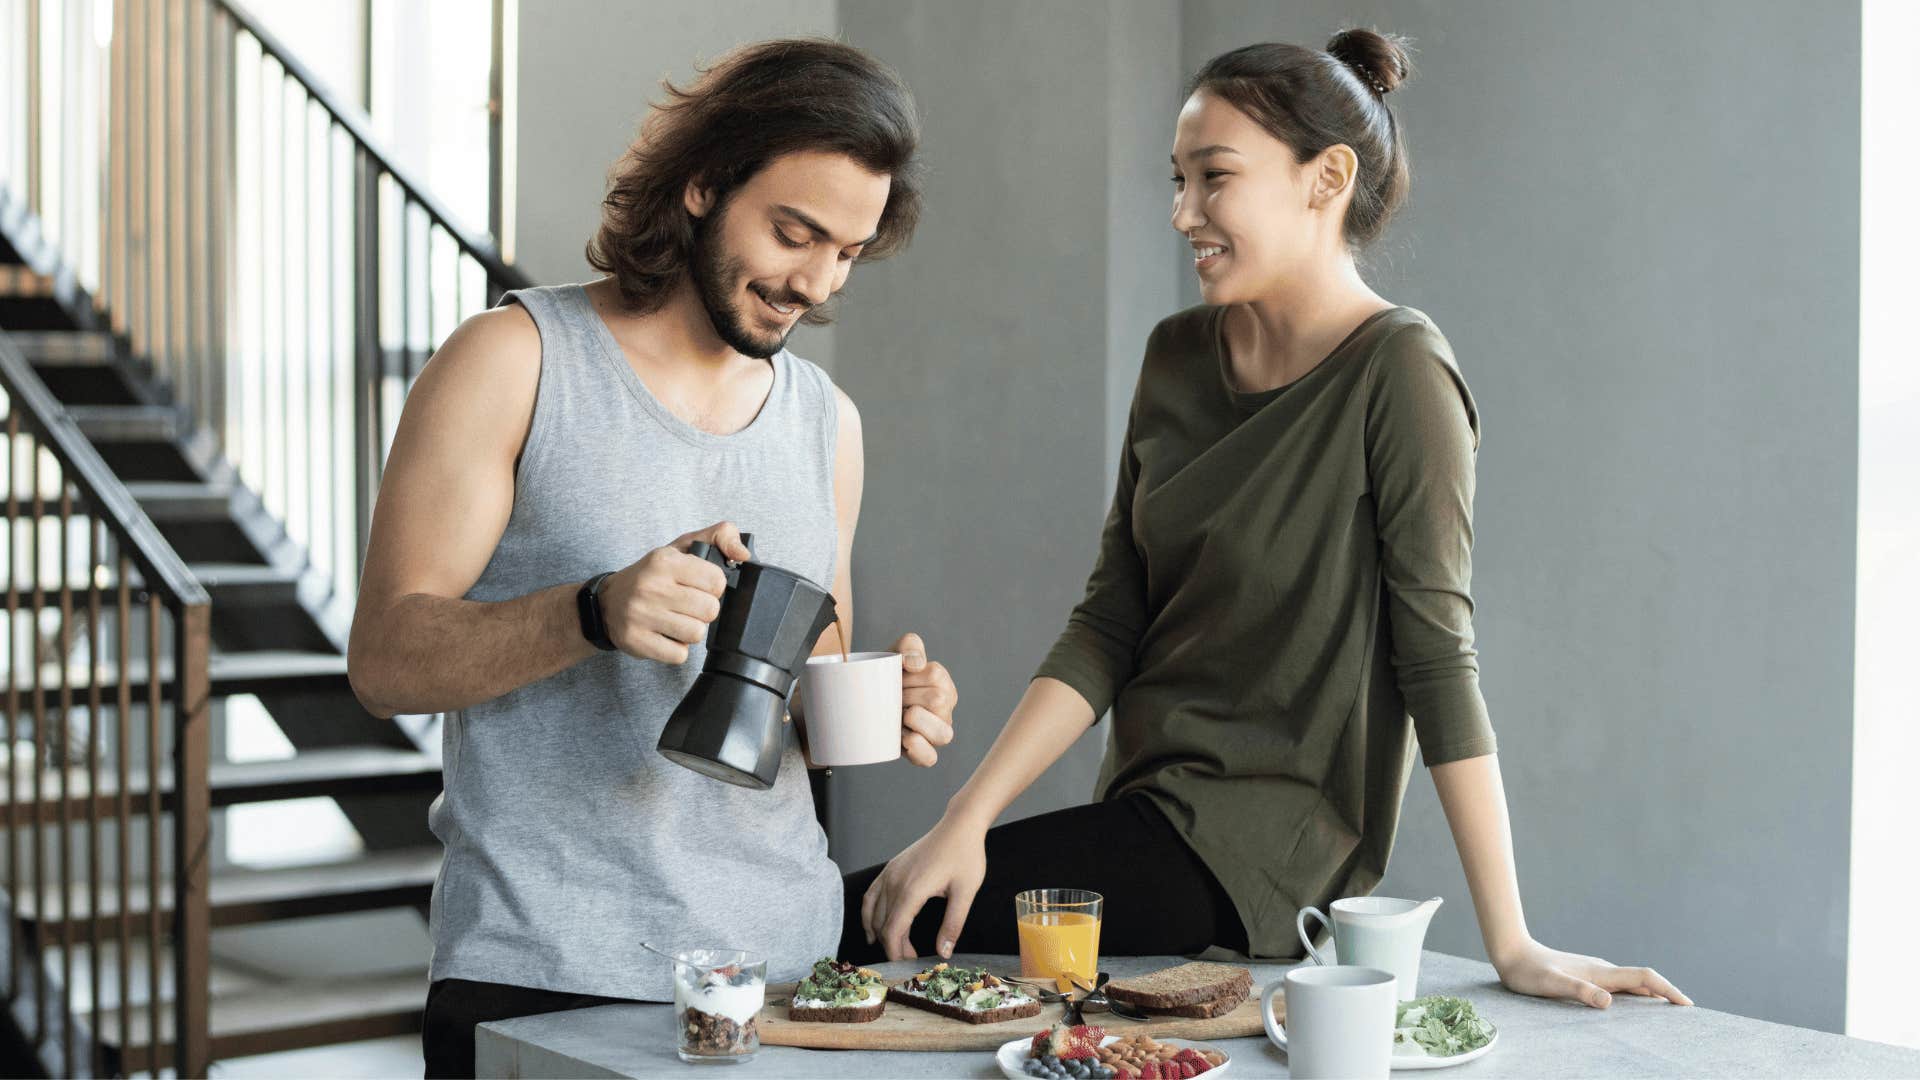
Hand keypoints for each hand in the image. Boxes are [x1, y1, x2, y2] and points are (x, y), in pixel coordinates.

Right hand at [600, 522, 750, 663]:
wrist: (607, 602)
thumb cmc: (653, 575)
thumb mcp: (683, 546)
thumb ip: (720, 537)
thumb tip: (744, 554)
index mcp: (664, 561)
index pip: (716, 580)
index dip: (714, 587)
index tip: (701, 587)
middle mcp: (650, 587)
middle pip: (709, 610)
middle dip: (704, 610)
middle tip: (688, 605)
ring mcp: (640, 615)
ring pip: (696, 634)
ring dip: (691, 630)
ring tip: (676, 619)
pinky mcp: (636, 641)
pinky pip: (679, 655)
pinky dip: (677, 649)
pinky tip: (665, 635)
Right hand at [862, 815, 986, 960]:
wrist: (959, 826)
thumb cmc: (966, 855)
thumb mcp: (966, 893)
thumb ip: (953, 925)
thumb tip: (944, 952)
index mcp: (912, 890)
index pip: (893, 930)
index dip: (896, 952)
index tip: (907, 965)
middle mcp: (894, 882)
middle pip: (882, 924)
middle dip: (892, 946)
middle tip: (911, 958)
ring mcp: (889, 873)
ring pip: (873, 912)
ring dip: (880, 932)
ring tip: (894, 948)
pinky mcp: (890, 868)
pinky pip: (871, 895)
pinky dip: (869, 914)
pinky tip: (874, 926)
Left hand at [891, 632, 956, 766]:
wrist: (862, 700)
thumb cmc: (884, 677)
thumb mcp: (894, 653)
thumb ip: (909, 645)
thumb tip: (916, 664)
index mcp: (942, 683)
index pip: (935, 675)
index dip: (909, 676)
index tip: (896, 678)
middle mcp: (945, 709)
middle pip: (938, 700)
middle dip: (907, 696)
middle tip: (893, 697)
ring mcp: (937, 733)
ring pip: (943, 733)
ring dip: (916, 721)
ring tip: (899, 715)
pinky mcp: (924, 754)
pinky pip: (930, 758)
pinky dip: (918, 748)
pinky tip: (904, 738)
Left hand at [1492, 937, 1692, 1007]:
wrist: (1512, 953)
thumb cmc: (1529, 973)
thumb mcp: (1552, 985)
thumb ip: (1579, 991)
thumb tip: (1608, 1002)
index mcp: (1600, 973)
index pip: (1644, 978)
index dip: (1667, 990)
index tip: (1687, 1005)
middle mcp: (1602, 971)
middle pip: (1643, 981)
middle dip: (1667, 994)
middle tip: (1687, 1012)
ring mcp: (1594, 972)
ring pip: (1631, 983)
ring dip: (1652, 995)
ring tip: (1667, 1012)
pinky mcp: (1586, 976)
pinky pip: (1618, 986)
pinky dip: (1634, 995)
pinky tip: (1631, 1006)